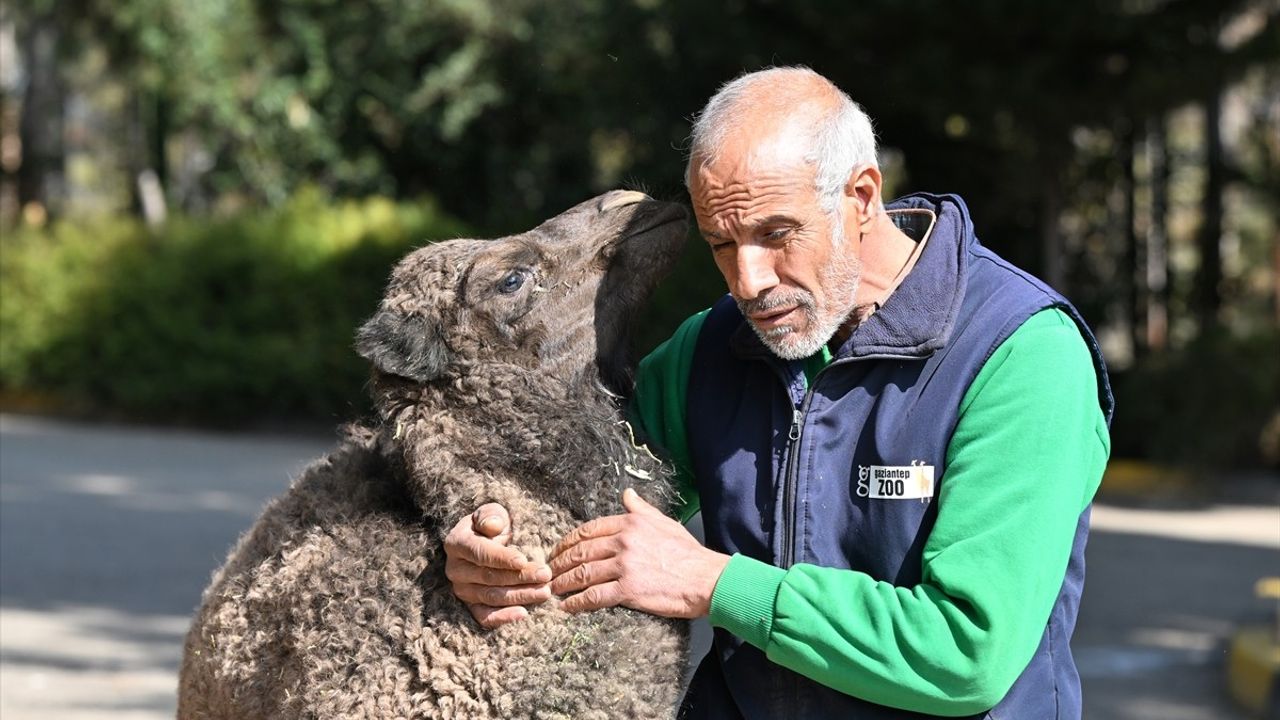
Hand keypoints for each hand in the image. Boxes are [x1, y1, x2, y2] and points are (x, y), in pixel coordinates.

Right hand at [443, 503, 551, 628]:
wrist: (485, 540)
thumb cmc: (493, 524)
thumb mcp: (492, 512)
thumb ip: (490, 516)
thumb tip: (493, 525)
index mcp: (457, 543)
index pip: (481, 553)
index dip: (502, 558)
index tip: (523, 560)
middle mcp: (455, 569)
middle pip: (489, 577)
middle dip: (520, 577)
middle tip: (546, 576)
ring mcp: (462, 589)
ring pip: (491, 596)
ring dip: (519, 596)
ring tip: (544, 592)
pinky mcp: (470, 605)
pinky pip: (484, 616)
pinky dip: (502, 618)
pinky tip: (524, 614)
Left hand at [549, 488, 730, 617]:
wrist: (706, 579)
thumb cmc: (688, 553)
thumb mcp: (664, 522)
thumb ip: (641, 509)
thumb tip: (627, 494)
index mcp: (630, 523)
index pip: (589, 529)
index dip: (568, 541)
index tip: (558, 549)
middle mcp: (624, 541)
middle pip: (580, 551)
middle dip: (560, 563)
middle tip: (549, 571)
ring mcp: (625, 566)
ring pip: (582, 573)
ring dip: (563, 583)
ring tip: (553, 589)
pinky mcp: (628, 590)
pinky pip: (594, 596)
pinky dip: (577, 603)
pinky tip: (568, 607)